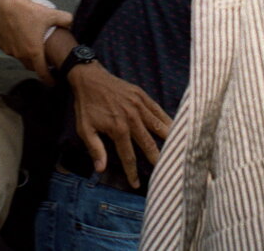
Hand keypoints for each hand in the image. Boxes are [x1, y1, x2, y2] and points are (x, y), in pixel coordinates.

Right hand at [0, 0, 72, 81]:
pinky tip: (21, 39)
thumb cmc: (29, 10)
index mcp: (34, 51)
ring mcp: (9, 50)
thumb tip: (71, 22)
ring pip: (20, 58)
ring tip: (32, 47)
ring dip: (27, 56)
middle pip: (32, 66)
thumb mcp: (52, 14)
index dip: (49, 79)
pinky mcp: (1, 44)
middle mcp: (20, 54)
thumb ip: (65, 20)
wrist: (7, 2)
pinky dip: (16, 48)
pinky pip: (11, 50)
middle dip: (39, 66)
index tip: (53, 82)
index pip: (42, 73)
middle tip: (45, 61)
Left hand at [69, 63, 171, 188]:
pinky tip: (175, 129)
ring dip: (169, 141)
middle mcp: (132, 119)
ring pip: (159, 127)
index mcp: (118, 129)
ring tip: (179, 153)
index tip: (136, 184)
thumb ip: (95, 149)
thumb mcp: (84, 129)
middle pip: (149, 144)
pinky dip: (167, 121)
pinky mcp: (143, 96)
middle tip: (167, 172)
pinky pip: (158, 111)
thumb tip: (101, 169)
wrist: (90, 79)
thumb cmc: (86, 106)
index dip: (133, 172)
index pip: (129, 156)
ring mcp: (139, 106)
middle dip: (158, 160)